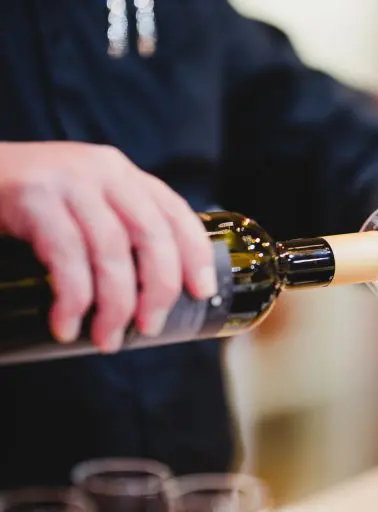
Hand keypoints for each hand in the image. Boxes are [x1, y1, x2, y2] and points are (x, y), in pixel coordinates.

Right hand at [0, 142, 215, 351]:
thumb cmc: (26, 205)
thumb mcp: (81, 206)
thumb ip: (115, 230)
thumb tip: (150, 296)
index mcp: (123, 174)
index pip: (175, 212)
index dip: (196, 254)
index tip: (202, 292)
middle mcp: (103, 170)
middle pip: (152, 234)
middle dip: (158, 288)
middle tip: (149, 328)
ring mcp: (68, 180)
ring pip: (112, 250)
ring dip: (115, 304)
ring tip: (108, 339)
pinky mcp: (32, 196)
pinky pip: (67, 257)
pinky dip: (73, 299)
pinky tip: (67, 325)